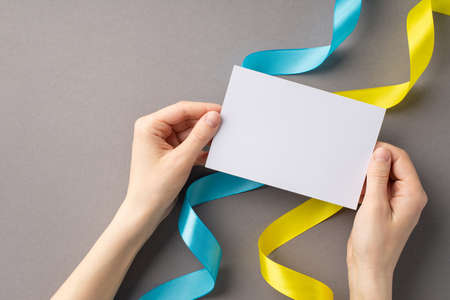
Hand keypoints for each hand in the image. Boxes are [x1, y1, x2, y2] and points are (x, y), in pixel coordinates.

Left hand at [120, 101, 220, 236]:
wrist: (145, 212)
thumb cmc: (152, 188)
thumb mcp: (181, 160)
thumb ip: (199, 136)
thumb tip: (213, 118)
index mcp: (149, 126)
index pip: (181, 109)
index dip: (203, 109)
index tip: (221, 112)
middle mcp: (154, 131)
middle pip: (186, 119)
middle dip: (205, 124)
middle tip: (224, 126)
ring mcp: (162, 142)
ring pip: (190, 132)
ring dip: (204, 137)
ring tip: (220, 140)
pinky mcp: (170, 153)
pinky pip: (189, 144)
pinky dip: (201, 148)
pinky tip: (212, 152)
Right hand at [347, 142, 427, 299]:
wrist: (368, 266)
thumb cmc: (375, 245)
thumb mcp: (374, 206)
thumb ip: (378, 177)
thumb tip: (380, 153)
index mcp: (412, 194)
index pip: (401, 159)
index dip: (383, 151)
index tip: (366, 150)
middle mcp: (408, 196)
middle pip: (393, 166)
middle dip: (374, 163)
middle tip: (358, 165)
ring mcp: (397, 201)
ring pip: (384, 175)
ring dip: (369, 175)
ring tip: (357, 183)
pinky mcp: (385, 206)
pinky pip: (377, 186)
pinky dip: (366, 185)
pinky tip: (357, 193)